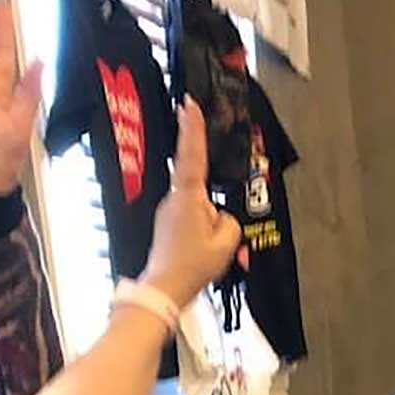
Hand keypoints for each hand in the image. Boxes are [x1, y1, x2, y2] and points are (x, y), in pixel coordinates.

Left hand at [140, 99, 241, 309]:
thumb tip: (220, 217)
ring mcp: (167, 215)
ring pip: (200, 212)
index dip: (193, 128)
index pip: (192, 154)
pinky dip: (200, 238)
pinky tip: (199, 258)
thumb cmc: (192, 266)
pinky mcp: (166, 229)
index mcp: (188, 197)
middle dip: (214, 214)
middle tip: (213, 242)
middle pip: (203, 193)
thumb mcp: (226, 243)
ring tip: (206, 256)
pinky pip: (191, 226)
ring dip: (208, 230)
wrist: (163, 291)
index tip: (189, 103)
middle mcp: (174, 200)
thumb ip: (230, 221)